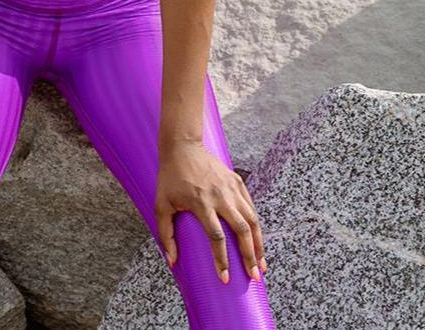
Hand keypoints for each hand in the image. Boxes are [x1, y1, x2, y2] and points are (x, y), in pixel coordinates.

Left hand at [155, 141, 267, 284]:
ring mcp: (231, 188)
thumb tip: (172, 261)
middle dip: (250, 256)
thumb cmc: (170, 177)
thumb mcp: (161, 204)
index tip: (226, 278)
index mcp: (201, 202)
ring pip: (252, 219)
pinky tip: (258, 240)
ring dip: (259, 243)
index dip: (222, 260)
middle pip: (241, 230)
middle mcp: (220, 196)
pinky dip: (256, 225)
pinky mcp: (237, 181)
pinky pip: (250, 207)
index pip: (216, 236)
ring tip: (262, 264)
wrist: (183, 146)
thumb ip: (166, 233)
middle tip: (254, 276)